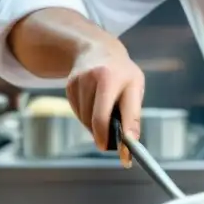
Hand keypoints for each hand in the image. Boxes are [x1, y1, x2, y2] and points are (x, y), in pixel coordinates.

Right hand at [66, 42, 143, 166]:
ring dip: (95, 127)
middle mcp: (98, 77)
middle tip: (108, 146)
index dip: (126, 135)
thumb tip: (129, 141)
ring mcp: (80, 81)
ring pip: (87, 119)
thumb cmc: (121, 73)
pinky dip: (86, 118)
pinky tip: (93, 106)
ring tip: (105, 118)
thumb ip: (132, 112)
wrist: (96, 49)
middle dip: (103, 137)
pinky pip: (78, 113)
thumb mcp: (135, 85)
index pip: (125, 111)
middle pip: (99, 119)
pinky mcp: (68, 86)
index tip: (126, 154)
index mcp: (120, 77)